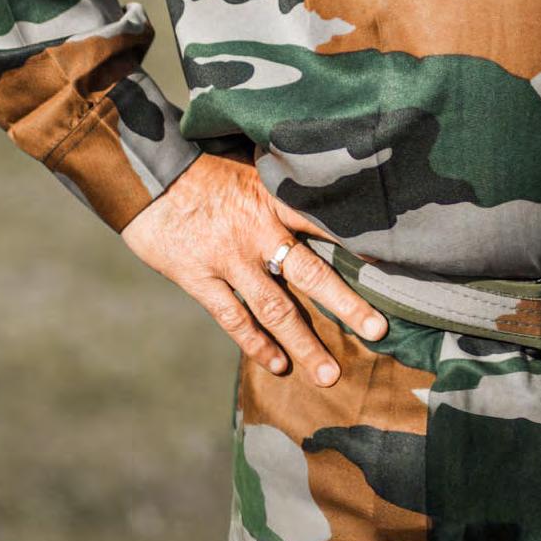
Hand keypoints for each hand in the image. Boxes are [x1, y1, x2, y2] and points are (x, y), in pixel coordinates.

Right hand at [120, 151, 386, 383]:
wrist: (146, 173)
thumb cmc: (201, 166)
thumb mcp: (248, 166)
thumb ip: (280, 187)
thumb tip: (320, 188)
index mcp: (274, 200)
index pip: (327, 224)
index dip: (360, 244)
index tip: (394, 267)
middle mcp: (258, 231)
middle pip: (312, 274)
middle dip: (347, 305)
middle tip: (378, 331)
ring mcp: (229, 258)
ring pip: (275, 307)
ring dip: (304, 342)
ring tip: (329, 373)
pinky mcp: (199, 277)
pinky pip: (233, 318)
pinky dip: (256, 344)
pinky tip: (277, 364)